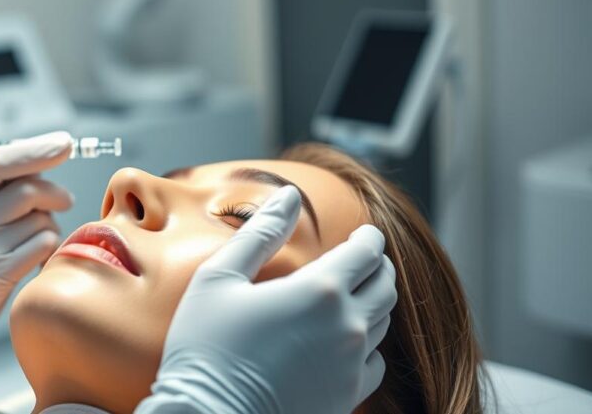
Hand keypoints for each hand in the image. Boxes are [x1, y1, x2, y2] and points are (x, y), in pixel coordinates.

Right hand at [0, 131, 73, 380]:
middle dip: (54, 192)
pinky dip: (50, 246)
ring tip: (36, 237)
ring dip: (50, 224)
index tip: (65, 143)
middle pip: (26, 190)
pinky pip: (43, 244)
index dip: (35, 150)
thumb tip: (47, 154)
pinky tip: (37, 257)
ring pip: (40, 219)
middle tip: (64, 200)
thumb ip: (0, 186)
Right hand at [136, 186, 397, 413]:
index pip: (366, 252)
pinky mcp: (346, 396)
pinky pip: (375, 363)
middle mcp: (347, 326)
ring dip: (373, 301)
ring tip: (351, 293)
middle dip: (376, 265)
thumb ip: (260, 233)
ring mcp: (351, 365)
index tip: (364, 232)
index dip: (368, 237)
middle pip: (385, 285)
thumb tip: (290, 196)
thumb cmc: (206, 347)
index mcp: (320, 290)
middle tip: (362, 257)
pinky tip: (344, 340)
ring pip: (382, 322)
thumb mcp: (220, 277)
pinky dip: (367, 343)